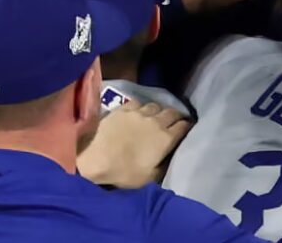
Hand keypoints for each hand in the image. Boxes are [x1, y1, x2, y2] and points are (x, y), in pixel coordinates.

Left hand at [77, 101, 191, 187]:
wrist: (94, 160)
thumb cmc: (123, 173)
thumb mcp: (150, 178)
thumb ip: (164, 166)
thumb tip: (172, 157)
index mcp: (166, 139)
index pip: (184, 126)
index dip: (187, 126)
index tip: (186, 129)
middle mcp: (156, 122)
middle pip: (173, 112)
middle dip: (176, 116)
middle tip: (174, 121)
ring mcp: (139, 113)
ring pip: (156, 106)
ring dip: (158, 111)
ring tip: (155, 116)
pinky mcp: (123, 109)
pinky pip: (138, 103)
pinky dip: (141, 107)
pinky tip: (137, 112)